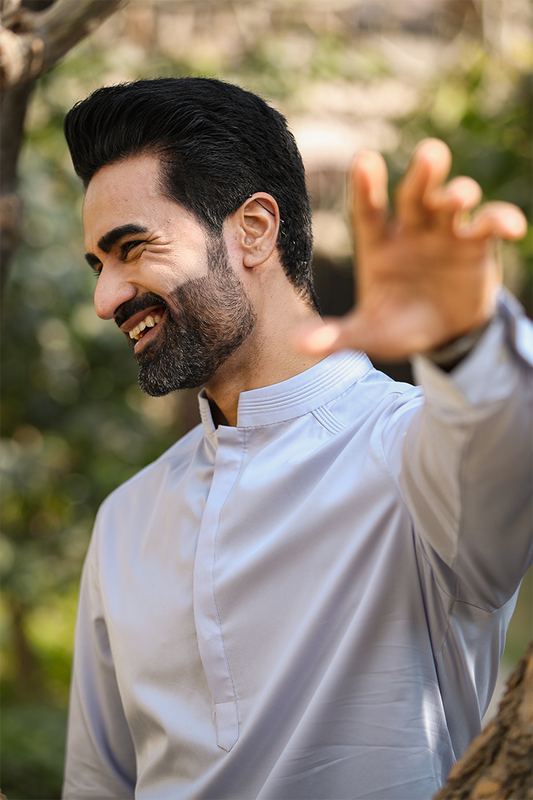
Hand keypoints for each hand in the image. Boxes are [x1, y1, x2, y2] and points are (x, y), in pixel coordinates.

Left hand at [297, 139, 526, 359]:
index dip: (367, 187)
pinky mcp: (476, 244)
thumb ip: (338, 337)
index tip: (365, 160)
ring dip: (459, 194)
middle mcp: (410, 230)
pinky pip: (490, 224)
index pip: (368, 211)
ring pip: (452, 202)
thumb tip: (297, 346)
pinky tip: (511, 228)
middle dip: (423, 174)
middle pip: (415, 195)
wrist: (443, 334)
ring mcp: (444, 233)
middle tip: (430, 154)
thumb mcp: (369, 334)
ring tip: (458, 199)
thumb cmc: (399, 326)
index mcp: (378, 245)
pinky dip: (500, 220)